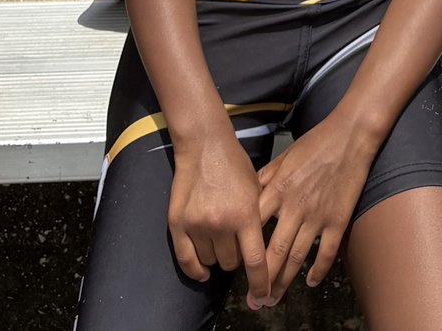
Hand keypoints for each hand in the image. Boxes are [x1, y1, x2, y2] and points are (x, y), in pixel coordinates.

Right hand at [167, 134, 267, 287]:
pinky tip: (202, 271)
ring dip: (216, 256)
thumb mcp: (257, 190)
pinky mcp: (177, 222)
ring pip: (210, 261)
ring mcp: (197, 224)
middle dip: (236, 258)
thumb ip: (258, 221)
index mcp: (245, 214)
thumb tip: (261, 252)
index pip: (255, 261)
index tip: (263, 296)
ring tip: (219, 239)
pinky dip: (195, 269)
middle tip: (236, 243)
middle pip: (231, 263)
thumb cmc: (235, 166)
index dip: (261, 283)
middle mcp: (221, 223)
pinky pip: (186, 259)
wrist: (204, 145)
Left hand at [252, 109, 377, 305]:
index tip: (236, 270)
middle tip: (254, 301)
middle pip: (273, 252)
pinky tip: (311, 282)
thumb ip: (263, 180)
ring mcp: (317, 215)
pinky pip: (326, 251)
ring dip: (285, 282)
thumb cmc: (313, 144)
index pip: (253, 229)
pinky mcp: (338, 219)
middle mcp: (294, 207)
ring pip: (296, 257)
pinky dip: (318, 269)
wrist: (349, 136)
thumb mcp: (282, 158)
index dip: (244, 252)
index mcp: (277, 190)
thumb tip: (246, 198)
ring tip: (274, 299)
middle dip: (261, 280)